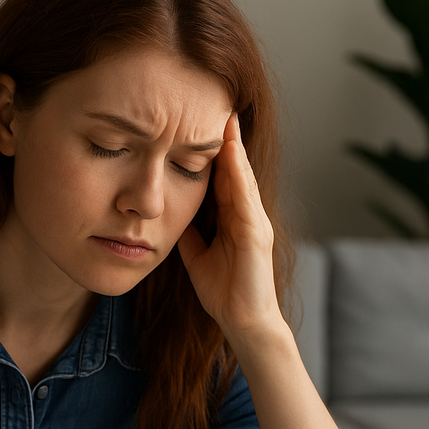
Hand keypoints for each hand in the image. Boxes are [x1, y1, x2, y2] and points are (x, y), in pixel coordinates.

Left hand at [176, 113, 284, 341]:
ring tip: (226, 120)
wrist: (243, 322)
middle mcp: (247, 216)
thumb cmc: (224, 292)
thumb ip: (190, 234)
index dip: (213, 151)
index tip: (201, 123)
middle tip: (219, 106)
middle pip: (235, 170)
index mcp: (233, 219)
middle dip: (227, 140)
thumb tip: (171, 214)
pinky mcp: (256, 234)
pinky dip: (240, 175)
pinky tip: (232, 155)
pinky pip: (246, 198)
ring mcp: (255, 223)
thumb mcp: (197, 256)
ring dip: (234, 149)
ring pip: (243, 178)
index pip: (223, 177)